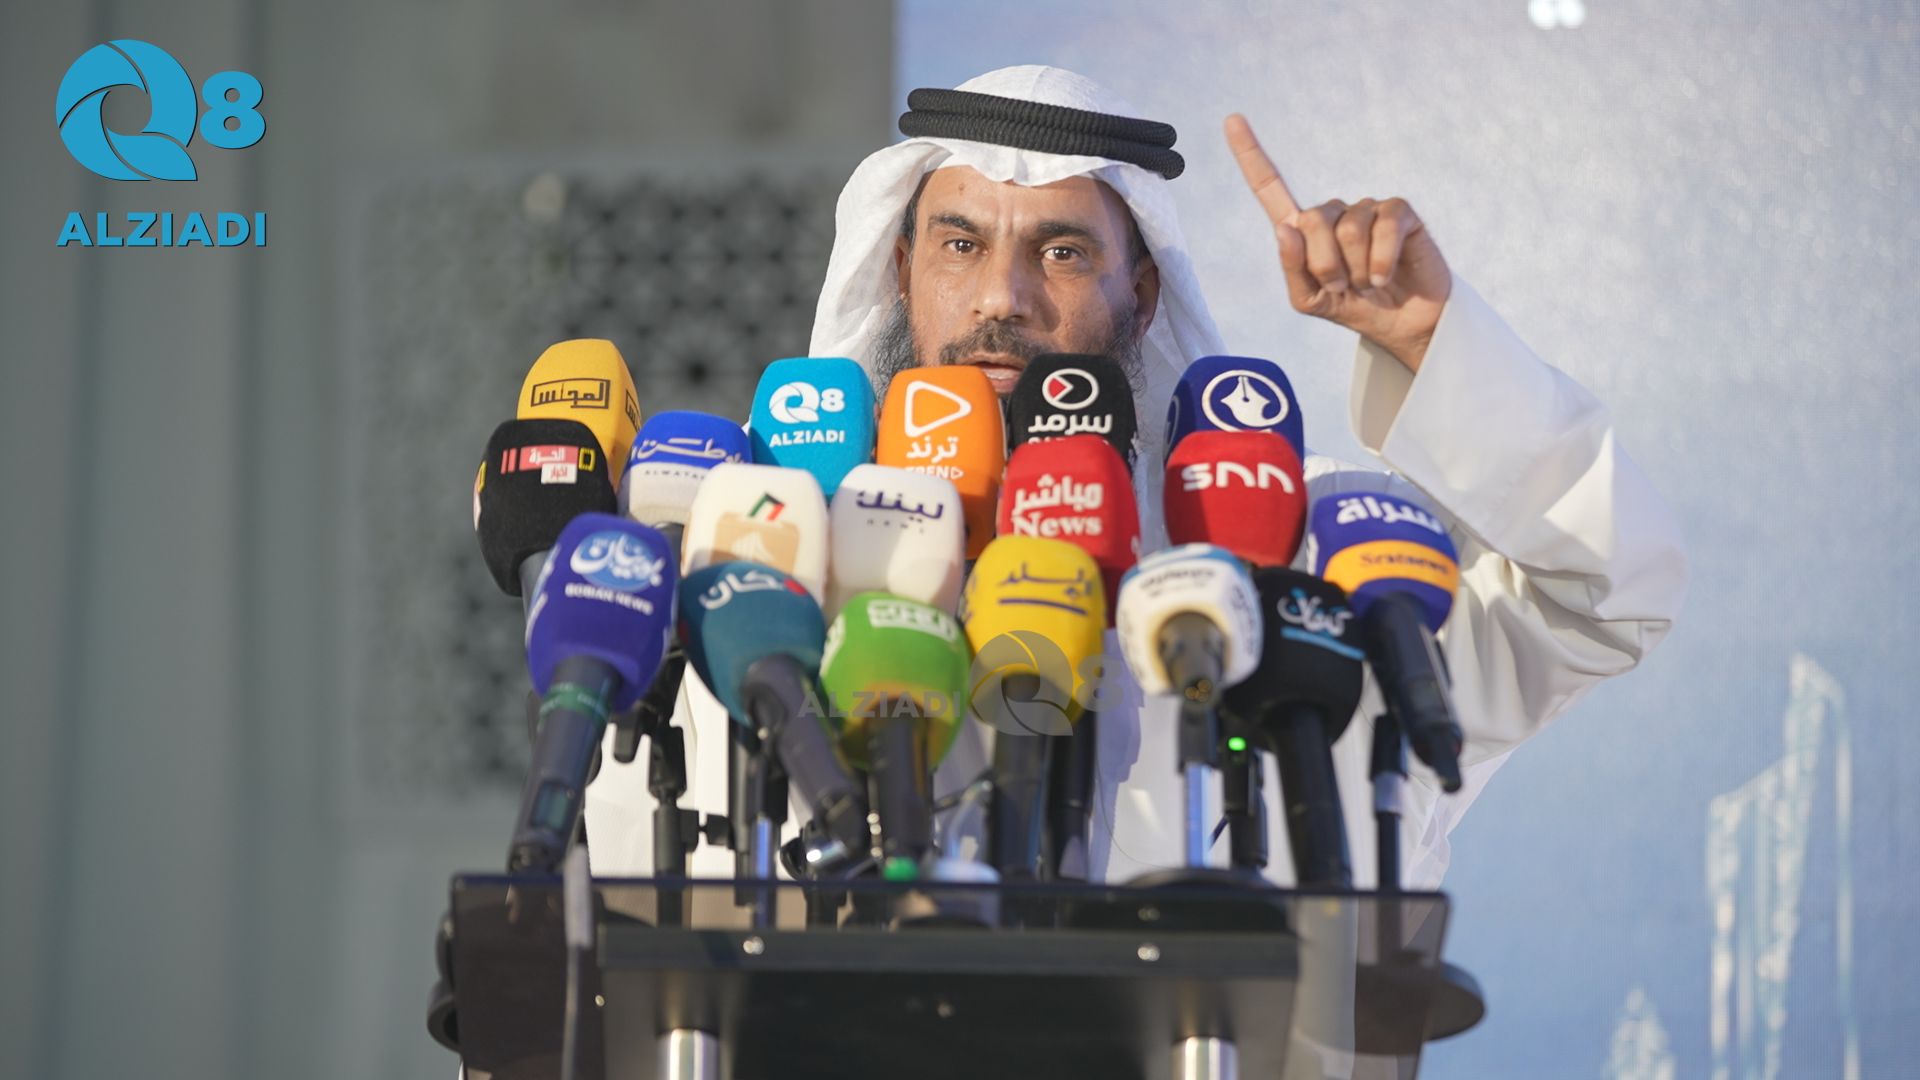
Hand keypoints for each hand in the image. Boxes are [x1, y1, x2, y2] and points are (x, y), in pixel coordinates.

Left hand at [1225, 114, 1450, 372]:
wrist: (1400, 324)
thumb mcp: (1310, 300)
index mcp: (1304, 230)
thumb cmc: (1353, 307)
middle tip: (1342, 286)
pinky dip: (1380, 261)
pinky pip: (1382, 227)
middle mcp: (1333, 212)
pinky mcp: (1399, 213)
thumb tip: (1285, 228)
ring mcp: (1366, 209)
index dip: (1251, 155)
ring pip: (1346, 228)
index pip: (1271, 188)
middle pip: (1310, 221)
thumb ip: (1292, 268)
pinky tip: (1384, 276)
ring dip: (1354, 268)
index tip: (1232, 119)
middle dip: (1324, 264)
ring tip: (1366, 283)